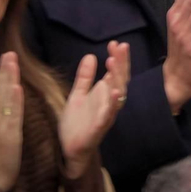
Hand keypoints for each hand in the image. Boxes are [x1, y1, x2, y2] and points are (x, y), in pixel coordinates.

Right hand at [0, 52, 24, 191]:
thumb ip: (2, 119)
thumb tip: (7, 103)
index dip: (2, 75)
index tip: (7, 58)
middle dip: (4, 71)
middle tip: (9, 52)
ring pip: (4, 99)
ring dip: (8, 79)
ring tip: (12, 62)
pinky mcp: (8, 137)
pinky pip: (11, 116)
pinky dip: (13, 101)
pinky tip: (16, 88)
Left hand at [58, 41, 129, 180]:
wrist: (69, 149)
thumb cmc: (76, 123)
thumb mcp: (77, 95)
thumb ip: (84, 77)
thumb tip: (91, 55)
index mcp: (105, 94)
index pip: (115, 73)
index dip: (118, 58)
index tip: (115, 43)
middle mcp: (110, 103)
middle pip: (120, 79)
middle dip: (121, 62)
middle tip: (120, 46)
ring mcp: (107, 114)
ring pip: (118, 94)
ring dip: (117, 78)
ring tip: (113, 62)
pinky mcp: (99, 127)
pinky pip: (109, 114)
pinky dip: (113, 103)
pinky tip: (115, 91)